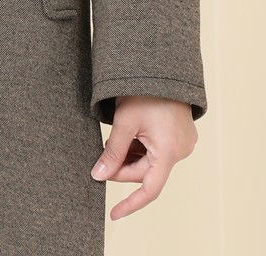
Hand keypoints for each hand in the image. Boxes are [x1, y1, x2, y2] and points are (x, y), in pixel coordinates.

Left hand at [90, 95, 197, 220]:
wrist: (163, 66)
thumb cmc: (144, 91)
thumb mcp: (124, 121)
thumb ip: (112, 152)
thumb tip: (98, 176)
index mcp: (169, 151)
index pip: (149, 189)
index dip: (130, 204)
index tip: (114, 214)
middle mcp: (181, 151)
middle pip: (146, 172)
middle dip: (122, 168)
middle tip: (100, 159)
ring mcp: (183, 143)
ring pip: (151, 161)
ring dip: (132, 157)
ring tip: (116, 140)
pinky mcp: (181, 135)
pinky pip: (158, 151)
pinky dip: (142, 149)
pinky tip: (130, 137)